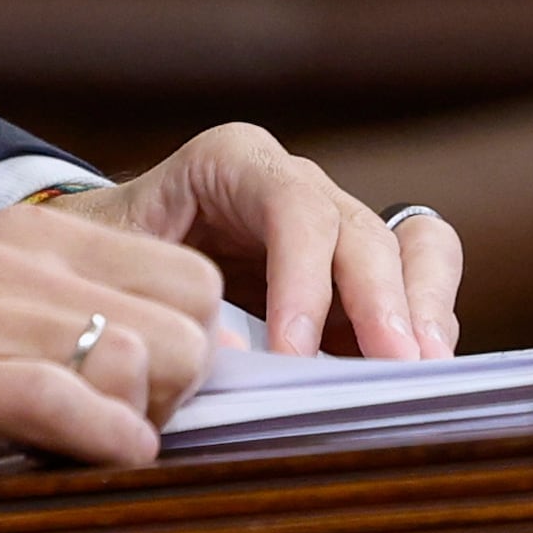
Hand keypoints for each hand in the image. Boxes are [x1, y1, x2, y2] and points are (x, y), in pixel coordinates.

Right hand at [0, 209, 223, 532]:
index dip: (194, 356)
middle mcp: (7, 254)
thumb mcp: (0, 336)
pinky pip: (48, 395)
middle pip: (181, 323)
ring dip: (135, 423)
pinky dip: (96, 434)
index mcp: (34, 236)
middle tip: (123, 438)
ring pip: (129, 355)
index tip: (153, 406)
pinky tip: (111, 460)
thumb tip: (203, 377)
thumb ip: (89, 336)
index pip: (192, 281)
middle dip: (175, 395)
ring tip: (89, 457)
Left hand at [48, 125, 463, 362]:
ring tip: (425, 370)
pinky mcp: (357, 272)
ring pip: (410, 242)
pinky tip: (422, 369)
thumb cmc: (102, 250)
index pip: (292, 208)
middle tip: (390, 368)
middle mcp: (295, 184)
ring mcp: (334, 225)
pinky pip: (420, 274)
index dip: (303, 279)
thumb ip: (154, 296)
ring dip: (424, 306)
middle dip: (379, 299)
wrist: (109, 253)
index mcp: (231, 162)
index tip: (295, 354)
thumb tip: (220, 353)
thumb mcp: (108, 260)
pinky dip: (429, 316)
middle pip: (359, 228)